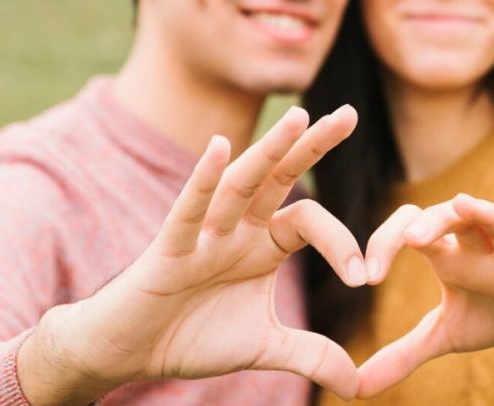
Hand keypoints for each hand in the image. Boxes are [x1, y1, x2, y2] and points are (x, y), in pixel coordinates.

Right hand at [18, 106, 365, 403]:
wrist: (131, 352)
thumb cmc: (191, 336)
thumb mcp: (263, 348)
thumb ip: (310, 355)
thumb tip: (358, 384)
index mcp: (262, 243)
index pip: (309, 221)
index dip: (341, 243)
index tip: (362, 278)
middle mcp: (237, 228)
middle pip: (279, 177)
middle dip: (312, 145)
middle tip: (349, 114)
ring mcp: (203, 234)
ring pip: (240, 184)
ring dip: (269, 150)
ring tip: (301, 116)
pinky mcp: (169, 249)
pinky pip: (188, 211)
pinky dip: (202, 180)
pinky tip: (218, 146)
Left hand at [357, 193, 493, 397]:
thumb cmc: (491, 315)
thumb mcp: (444, 335)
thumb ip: (402, 354)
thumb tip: (356, 388)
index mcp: (449, 257)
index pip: (413, 227)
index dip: (386, 242)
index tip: (369, 277)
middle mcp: (480, 251)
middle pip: (454, 219)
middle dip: (433, 222)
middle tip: (411, 238)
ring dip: (484, 214)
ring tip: (462, 202)